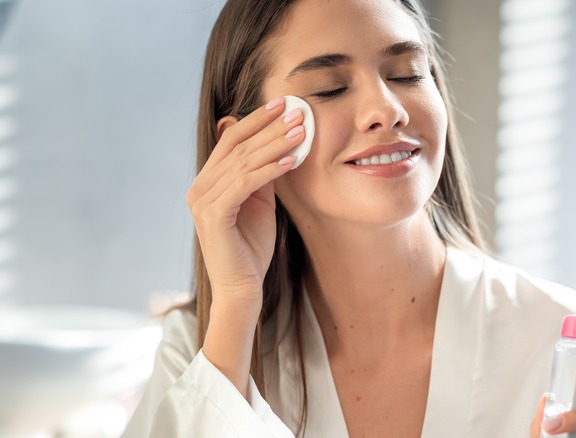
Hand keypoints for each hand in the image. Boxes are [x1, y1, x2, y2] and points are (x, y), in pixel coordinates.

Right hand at [186, 97, 304, 303]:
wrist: (242, 287)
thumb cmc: (251, 247)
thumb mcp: (259, 202)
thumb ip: (262, 174)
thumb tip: (277, 143)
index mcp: (207, 181)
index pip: (231, 140)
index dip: (256, 120)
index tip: (283, 104)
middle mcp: (199, 187)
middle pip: (237, 146)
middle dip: (270, 127)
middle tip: (298, 112)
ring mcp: (202, 201)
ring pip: (243, 162)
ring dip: (275, 144)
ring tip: (301, 131)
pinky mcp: (213, 215)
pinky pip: (244, 184)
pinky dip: (269, 170)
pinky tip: (292, 161)